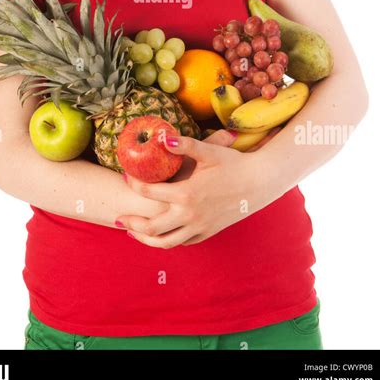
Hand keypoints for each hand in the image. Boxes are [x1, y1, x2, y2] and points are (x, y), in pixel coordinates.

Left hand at [114, 127, 280, 248]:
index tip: (126, 176)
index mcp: (187, 194)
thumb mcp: (208, 151)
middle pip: (151, 227)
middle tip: (119, 218)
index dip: (134, 184)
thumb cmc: (234, 163)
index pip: (149, 193)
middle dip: (132, 223)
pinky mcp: (208, 232)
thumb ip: (183, 144)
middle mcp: (190, 215)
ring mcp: (199, 227)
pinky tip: (162, 232)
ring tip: (133, 232)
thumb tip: (160, 136)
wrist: (260, 183)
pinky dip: (168, 239)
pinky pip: (183, 242)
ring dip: (146, 239)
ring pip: (165, 242)